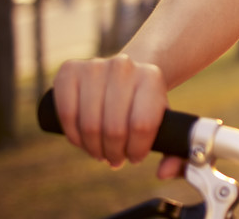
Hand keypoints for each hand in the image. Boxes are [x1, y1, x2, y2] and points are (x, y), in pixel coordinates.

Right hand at [53, 54, 167, 168]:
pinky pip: (66, 112)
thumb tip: (163, 173)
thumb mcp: (165, 121)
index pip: (142, 124)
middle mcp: (124, 66)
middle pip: (114, 128)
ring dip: (93, 148)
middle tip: (116, 157)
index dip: (136, 149)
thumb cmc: (144, 104)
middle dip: (114, 153)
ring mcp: (95, 66)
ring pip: (89, 124)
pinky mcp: (70, 70)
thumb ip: (172, 150)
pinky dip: (72, 135)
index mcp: (152, 76)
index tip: (135, 156)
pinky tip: (81, 140)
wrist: (125, 75)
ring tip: (101, 151)